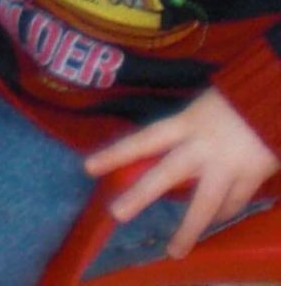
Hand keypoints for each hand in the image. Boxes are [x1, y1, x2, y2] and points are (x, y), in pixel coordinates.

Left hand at [86, 88, 280, 258]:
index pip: (144, 139)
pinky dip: (223, 214)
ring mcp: (229, 165)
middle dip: (141, 195)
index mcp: (185, 123)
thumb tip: (159, 152)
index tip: (88, 168)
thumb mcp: (200, 108)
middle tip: (117, 214)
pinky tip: (213, 222)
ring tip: (174, 251)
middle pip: (167, 174)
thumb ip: (183, 131)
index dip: (116, 153)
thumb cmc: (235, 100)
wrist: (276, 98)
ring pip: (205, 204)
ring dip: (189, 229)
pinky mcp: (253, 176)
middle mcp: (202, 146)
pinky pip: (233, 203)